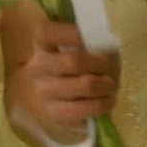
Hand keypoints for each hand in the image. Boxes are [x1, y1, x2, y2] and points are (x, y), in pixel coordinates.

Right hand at [20, 18, 117, 136]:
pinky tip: (107, 101)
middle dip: (99, 63)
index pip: (47, 32)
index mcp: (41, 44)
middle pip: (73, 61)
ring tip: (110, 85)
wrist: (69, 97)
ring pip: (84, 85)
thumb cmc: (80, 64)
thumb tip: (103, 39)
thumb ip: (88, 38)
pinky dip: (103, 103)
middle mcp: (37, 68)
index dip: (71, 32)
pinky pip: (85, 109)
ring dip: (105, 85)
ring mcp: (43, 92)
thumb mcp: (83, 45)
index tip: (93, 36)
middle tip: (106, 66)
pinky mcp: (54, 113)